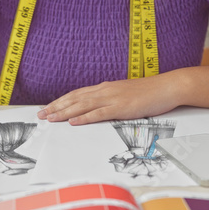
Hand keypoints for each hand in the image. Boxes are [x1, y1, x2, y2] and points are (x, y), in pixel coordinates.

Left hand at [37, 73, 184, 124]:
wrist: (167, 87)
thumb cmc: (149, 92)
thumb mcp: (126, 94)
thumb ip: (112, 100)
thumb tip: (100, 107)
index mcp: (106, 88)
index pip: (77, 94)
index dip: (61, 101)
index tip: (48, 107)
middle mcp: (105, 90)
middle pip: (75, 99)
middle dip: (56, 107)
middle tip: (41, 115)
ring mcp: (113, 98)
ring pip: (82, 105)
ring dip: (64, 112)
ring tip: (50, 118)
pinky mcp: (121, 107)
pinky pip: (99, 113)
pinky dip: (84, 118)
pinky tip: (74, 122)